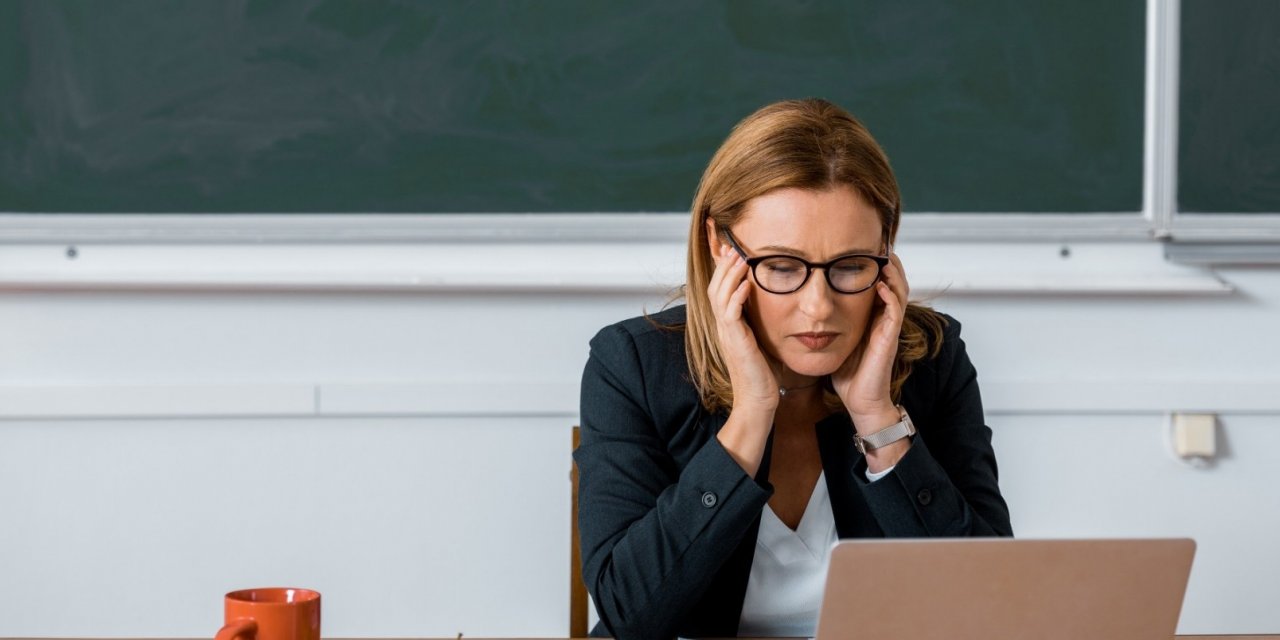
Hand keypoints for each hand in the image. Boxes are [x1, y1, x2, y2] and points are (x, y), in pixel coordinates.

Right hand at [707, 248, 779, 412]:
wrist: (757, 401)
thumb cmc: (762, 375)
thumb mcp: (760, 342)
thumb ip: (759, 324)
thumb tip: (773, 307)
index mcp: (728, 326)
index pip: (719, 291)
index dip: (723, 271)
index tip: (733, 252)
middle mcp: (723, 328)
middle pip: (714, 287)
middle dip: (723, 265)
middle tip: (733, 247)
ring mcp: (727, 334)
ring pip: (719, 296)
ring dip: (729, 275)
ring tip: (739, 258)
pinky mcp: (735, 342)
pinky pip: (730, 314)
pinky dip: (736, 296)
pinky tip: (746, 283)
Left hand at [831, 251, 909, 430]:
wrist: (860, 401)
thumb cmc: (847, 374)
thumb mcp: (835, 340)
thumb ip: (828, 323)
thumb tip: (805, 308)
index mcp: (872, 317)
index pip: (879, 283)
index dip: (875, 265)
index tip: (863, 248)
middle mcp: (883, 319)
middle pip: (894, 281)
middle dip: (888, 262)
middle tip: (879, 244)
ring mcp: (888, 328)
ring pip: (899, 291)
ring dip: (893, 273)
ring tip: (883, 257)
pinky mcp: (890, 338)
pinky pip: (894, 311)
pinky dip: (889, 295)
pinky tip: (879, 285)